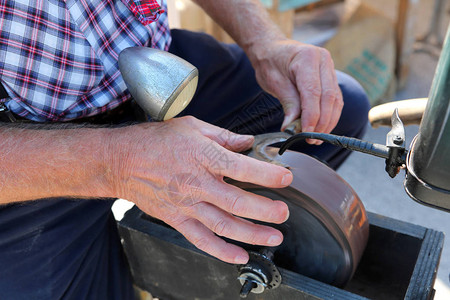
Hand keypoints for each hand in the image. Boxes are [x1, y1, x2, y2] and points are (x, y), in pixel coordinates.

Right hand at [108, 116, 291, 263]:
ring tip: (273, 237)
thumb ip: (224, 136)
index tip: (286, 178)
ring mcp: (186, 204)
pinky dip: (222, 251)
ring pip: (224, 225)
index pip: (243, 168)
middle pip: (238, 202)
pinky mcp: (176, 219)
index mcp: (204, 156)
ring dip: (252, 234)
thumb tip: (247, 142)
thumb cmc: (155, 141)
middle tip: (284, 213)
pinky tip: (240, 255)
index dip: (268, 175)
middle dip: (266, 210)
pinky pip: (201, 239)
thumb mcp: (192, 127)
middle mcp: (197, 183)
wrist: (122, 161)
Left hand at [249, 39, 342, 143]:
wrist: (272, 48)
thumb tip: (291, 127)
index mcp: (307, 58)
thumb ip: (288, 103)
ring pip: (335, 100)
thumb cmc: (270, 62)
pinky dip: (329, 115)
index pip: (313, 92)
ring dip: (328, 122)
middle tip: (312, 140)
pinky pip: (335, 99)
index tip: (306, 133)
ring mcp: (330, 68)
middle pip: (329, 97)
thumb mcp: (274, 82)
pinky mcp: (331, 77)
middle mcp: (324, 60)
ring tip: (316, 138)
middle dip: (322, 122)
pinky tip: (321, 128)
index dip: (312, 115)